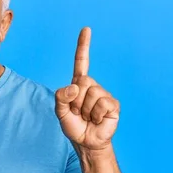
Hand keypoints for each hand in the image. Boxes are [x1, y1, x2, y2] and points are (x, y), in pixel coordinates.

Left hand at [55, 27, 119, 150]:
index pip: (81, 62)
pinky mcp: (113, 105)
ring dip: (85, 110)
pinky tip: (97, 120)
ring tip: (87, 117)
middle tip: (78, 112)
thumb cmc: (74, 126)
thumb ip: (61, 97)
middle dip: (76, 100)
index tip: (86, 29)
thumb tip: (75, 87)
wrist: (86, 143)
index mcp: (79, 85)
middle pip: (83, 81)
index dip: (83, 46)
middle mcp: (93, 86)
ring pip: (92, 93)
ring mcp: (104, 95)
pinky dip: (96, 114)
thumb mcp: (60, 111)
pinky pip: (102, 103)